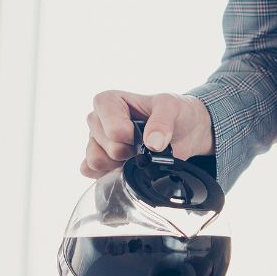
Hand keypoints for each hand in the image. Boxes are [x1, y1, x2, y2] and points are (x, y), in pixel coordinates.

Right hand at [81, 90, 212, 177]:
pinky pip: (92, 173)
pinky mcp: (97, 161)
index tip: (142, 133)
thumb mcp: (172, 107)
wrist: (184, 131)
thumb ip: (162, 122)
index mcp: (108, 101)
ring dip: (119, 164)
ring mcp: (95, 141)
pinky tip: (126, 166)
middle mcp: (97, 120)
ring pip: (96, 162)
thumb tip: (152, 145)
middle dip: (129, 151)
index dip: (130, 137)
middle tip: (142, 144)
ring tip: (135, 154)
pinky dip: (110, 174)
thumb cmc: (173, 113)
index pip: (113, 129)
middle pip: (107, 147)